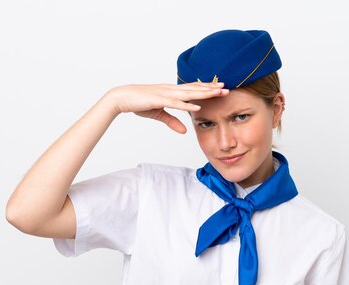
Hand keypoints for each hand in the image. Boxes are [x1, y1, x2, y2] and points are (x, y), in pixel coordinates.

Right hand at [104, 82, 228, 133]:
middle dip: (211, 88)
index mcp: (171, 91)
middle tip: (227, 87)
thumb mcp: (158, 113)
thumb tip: (184, 132)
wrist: (122, 97)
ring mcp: (165, 93)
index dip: (206, 88)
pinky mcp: (159, 100)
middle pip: (195, 88)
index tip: (220, 88)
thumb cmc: (138, 102)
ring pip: (189, 93)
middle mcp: (171, 89)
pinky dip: (187, 104)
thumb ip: (172, 121)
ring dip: (204, 93)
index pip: (192, 88)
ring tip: (218, 92)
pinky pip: (176, 103)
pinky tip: (197, 105)